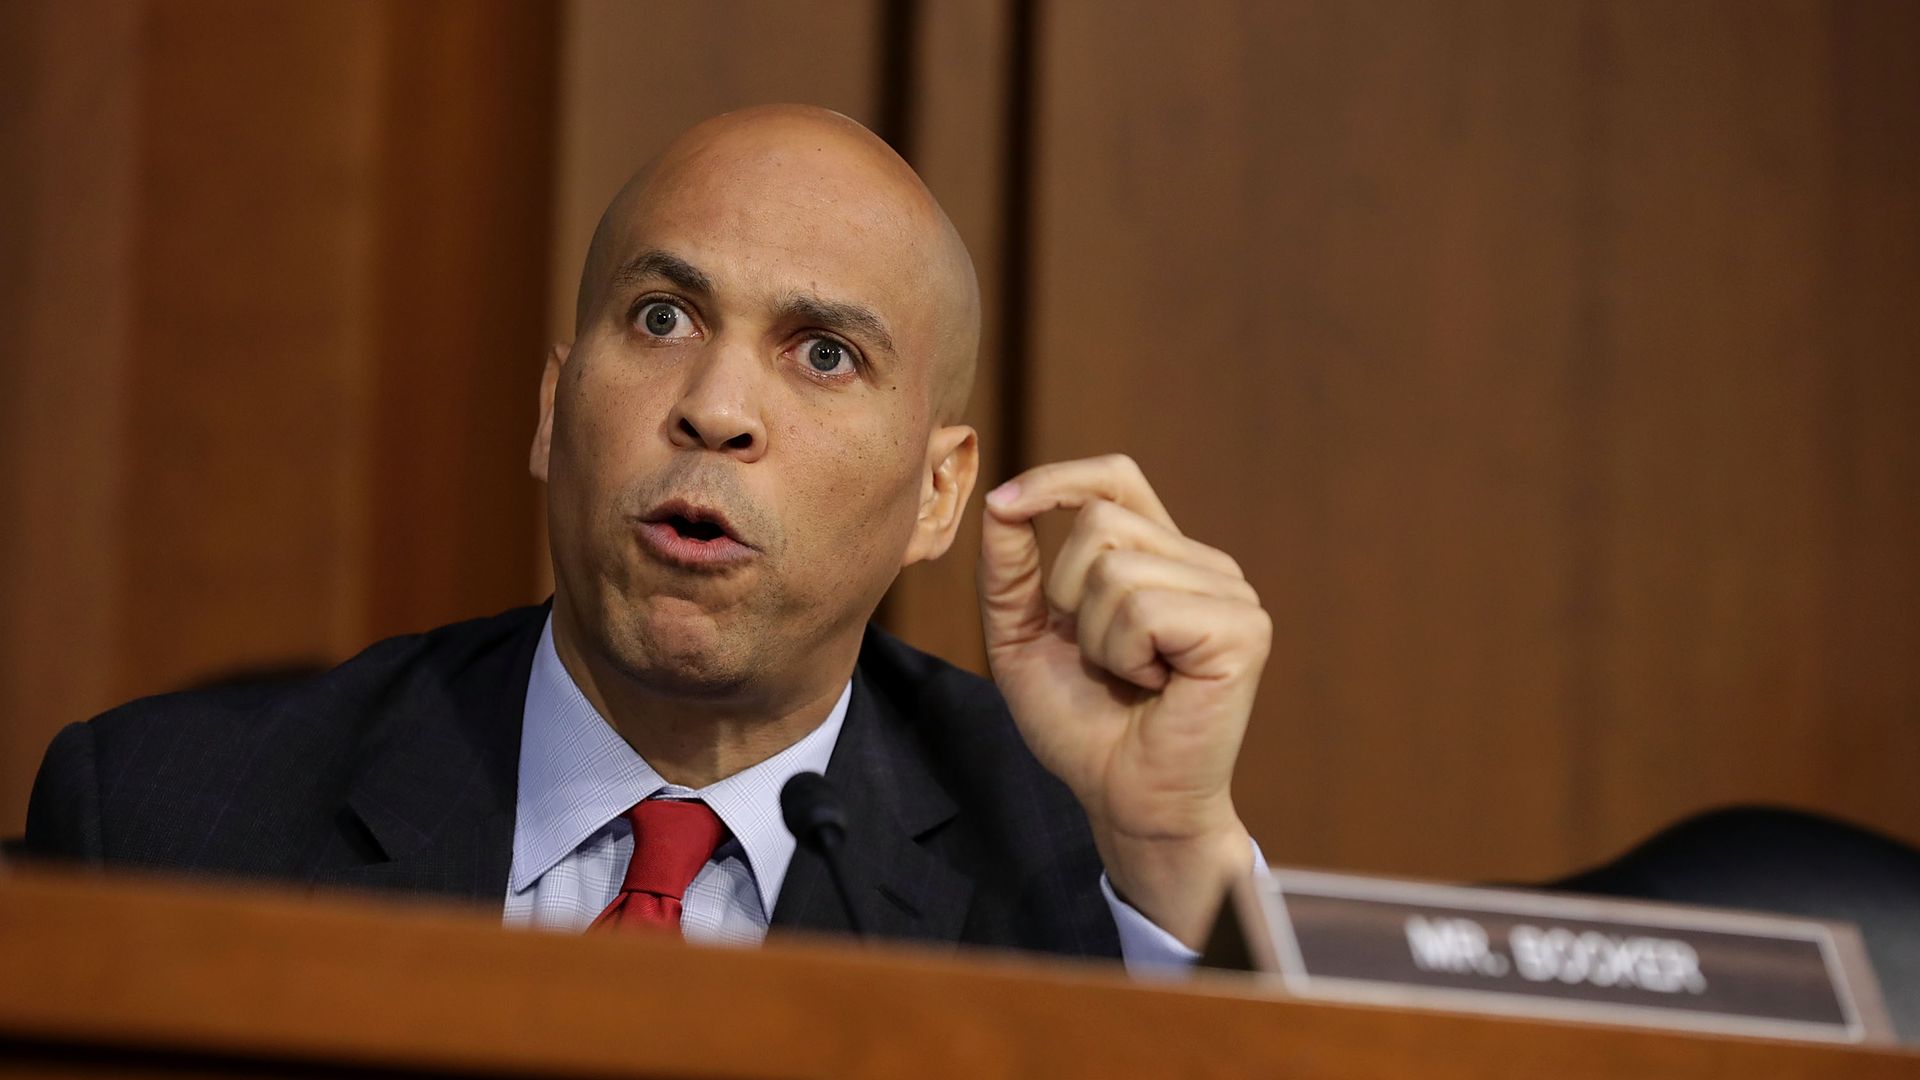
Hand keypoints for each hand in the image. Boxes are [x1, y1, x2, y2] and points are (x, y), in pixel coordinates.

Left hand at [978, 454, 1269, 948]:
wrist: (1125, 800)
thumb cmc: (1084, 726)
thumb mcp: (1022, 638)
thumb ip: (1010, 572)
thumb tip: (1000, 505)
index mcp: (1161, 558)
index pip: (1115, 479)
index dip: (1059, 479)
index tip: (1006, 508)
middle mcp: (1204, 565)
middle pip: (1099, 521)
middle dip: (1067, 595)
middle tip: (1101, 657)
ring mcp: (1230, 593)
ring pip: (1115, 565)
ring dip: (1097, 636)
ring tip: (1129, 676)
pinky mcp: (1241, 629)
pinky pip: (1144, 608)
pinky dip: (1126, 654)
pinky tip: (1156, 686)